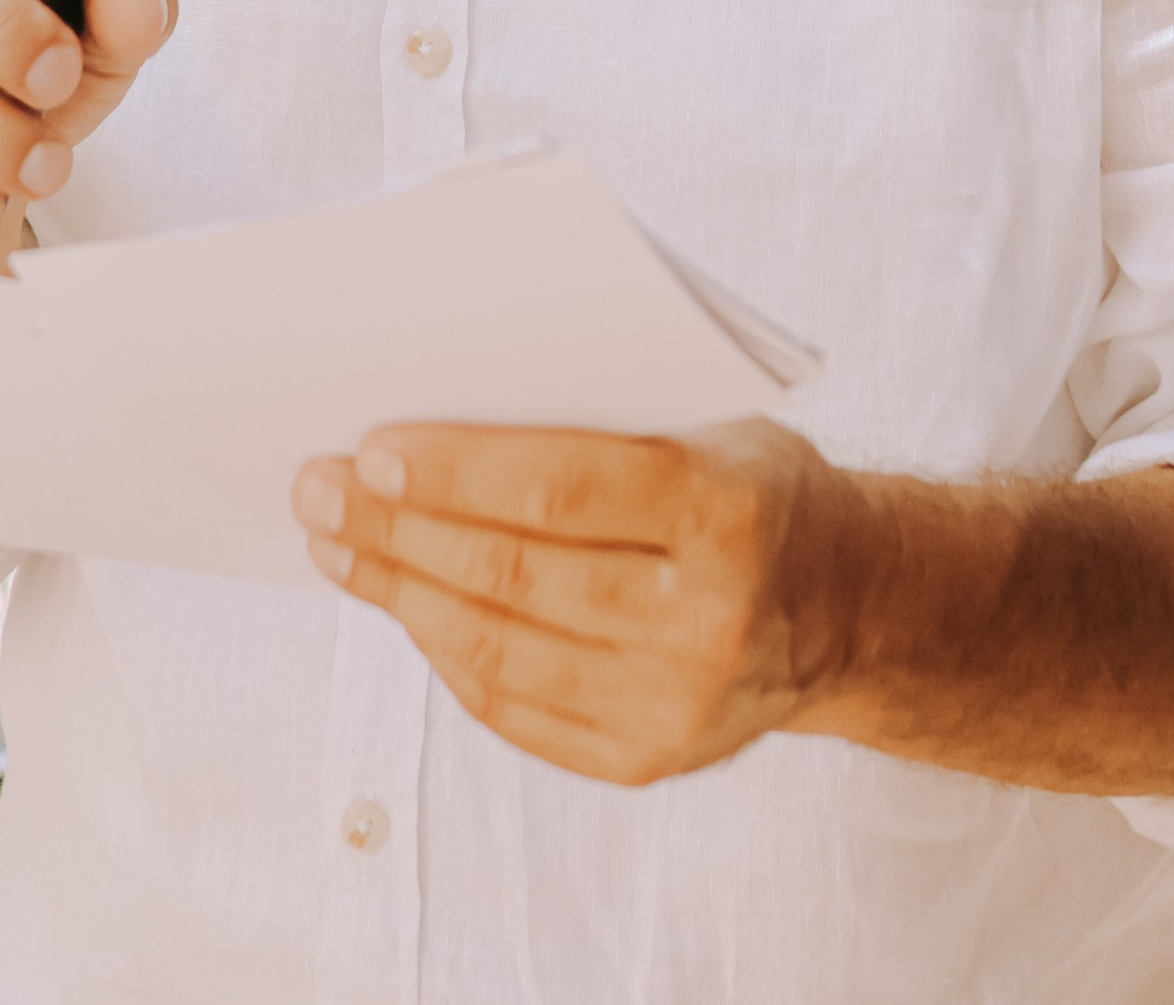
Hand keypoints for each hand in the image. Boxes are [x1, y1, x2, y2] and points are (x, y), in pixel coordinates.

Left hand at [290, 420, 860, 785]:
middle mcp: (705, 619)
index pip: (563, 487)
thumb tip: (441, 414)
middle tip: (320, 489)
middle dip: (399, 529)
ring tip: (337, 548)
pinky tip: (406, 608)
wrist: (853, 607)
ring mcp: (676, 703)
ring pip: (501, 648)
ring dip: (400, 593)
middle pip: (516, 572)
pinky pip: (516, 708)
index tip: (371, 447)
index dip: (456, 469)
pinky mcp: (647, 760)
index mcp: (727, 511)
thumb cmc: (759, 487)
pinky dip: (448, 654)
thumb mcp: (711, 422)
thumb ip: (601, 421)